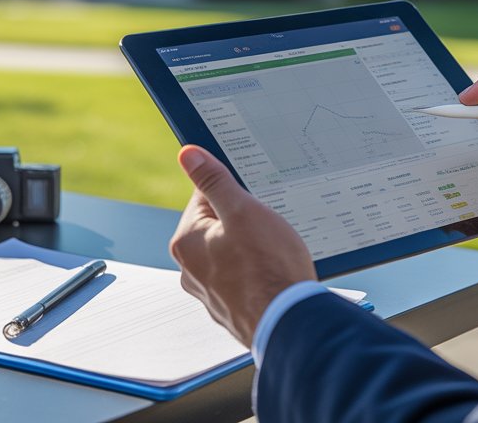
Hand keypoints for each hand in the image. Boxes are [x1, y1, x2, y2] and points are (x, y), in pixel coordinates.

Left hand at [168, 145, 316, 345]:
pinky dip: (257, 273)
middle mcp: (190, 268)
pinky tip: (274, 275)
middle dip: (245, 223)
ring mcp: (210, 291)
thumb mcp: (243, 211)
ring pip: (233, 252)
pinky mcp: (230, 306)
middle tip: (268, 231)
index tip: (254, 203)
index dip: (235, 195)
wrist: (290, 323)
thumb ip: (214, 181)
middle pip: (219, 225)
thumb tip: (188, 154)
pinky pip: (243, 277)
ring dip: (253, 249)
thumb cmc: (268, 269)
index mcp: (187, 241)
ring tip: (274, 255)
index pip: (204, 197)